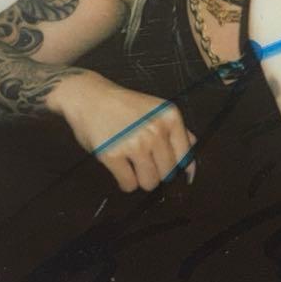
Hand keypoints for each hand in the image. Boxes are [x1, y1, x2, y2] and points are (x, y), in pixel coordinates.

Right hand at [55, 71, 196, 192]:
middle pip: (167, 173)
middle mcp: (156, 130)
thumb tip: (191, 164)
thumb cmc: (123, 105)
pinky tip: (119, 167)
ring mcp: (135, 143)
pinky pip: (129, 185)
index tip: (165, 167)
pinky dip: (124, 182)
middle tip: (142, 160)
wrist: (89, 96)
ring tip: (131, 164)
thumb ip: (177, 132)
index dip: (175, 165)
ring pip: (150, 183)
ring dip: (141, 179)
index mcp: (170, 118)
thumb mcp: (156, 110)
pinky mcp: (113, 155)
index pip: (185, 157)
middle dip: (156, 172)